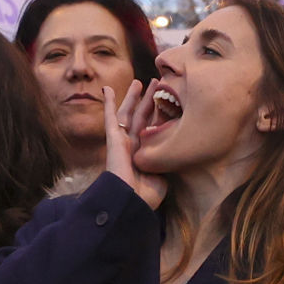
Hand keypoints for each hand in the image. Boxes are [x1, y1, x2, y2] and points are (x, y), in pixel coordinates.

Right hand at [103, 80, 166, 210]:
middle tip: (156, 83)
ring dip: (133, 97)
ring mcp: (123, 142)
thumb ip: (166, 160)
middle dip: (149, 100)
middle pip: (142, 117)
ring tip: (139, 81)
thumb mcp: (164, 174)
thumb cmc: (147, 195)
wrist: (130, 201)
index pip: (154, 129)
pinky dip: (109, 103)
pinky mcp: (113, 139)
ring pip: (130, 114)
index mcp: (146, 154)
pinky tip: (107, 89)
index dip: (160, 114)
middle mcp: (135, 146)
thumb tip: (175, 150)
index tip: (168, 100)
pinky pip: (111, 118)